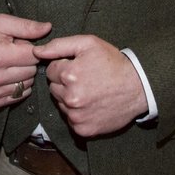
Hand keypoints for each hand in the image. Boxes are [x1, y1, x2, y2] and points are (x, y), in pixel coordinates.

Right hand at [0, 14, 50, 107]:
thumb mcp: (1, 23)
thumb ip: (26, 26)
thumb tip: (48, 28)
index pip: (33, 55)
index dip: (31, 47)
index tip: (20, 43)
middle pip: (32, 71)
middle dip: (27, 61)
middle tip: (12, 53)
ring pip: (28, 84)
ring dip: (23, 74)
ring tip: (9, 63)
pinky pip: (20, 95)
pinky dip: (18, 85)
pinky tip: (7, 75)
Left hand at [32, 35, 147, 137]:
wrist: (138, 87)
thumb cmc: (113, 63)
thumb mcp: (88, 44)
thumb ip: (58, 45)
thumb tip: (36, 52)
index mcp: (69, 75)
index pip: (50, 70)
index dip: (63, 66)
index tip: (79, 66)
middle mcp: (70, 98)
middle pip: (53, 88)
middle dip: (64, 83)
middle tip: (85, 79)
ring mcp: (77, 116)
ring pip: (61, 104)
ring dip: (70, 98)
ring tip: (90, 91)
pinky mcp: (83, 129)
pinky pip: (70, 120)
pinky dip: (78, 113)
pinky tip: (92, 104)